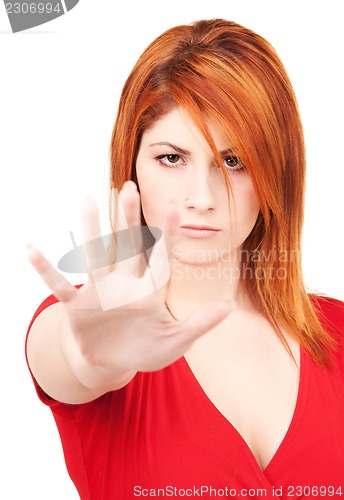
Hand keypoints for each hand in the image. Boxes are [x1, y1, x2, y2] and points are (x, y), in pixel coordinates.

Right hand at [27, 181, 231, 373]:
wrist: (114, 362)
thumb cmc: (147, 350)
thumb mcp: (176, 341)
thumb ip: (198, 325)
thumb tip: (227, 307)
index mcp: (150, 291)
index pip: (160, 258)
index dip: (166, 235)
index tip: (173, 208)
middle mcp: (124, 284)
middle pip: (127, 246)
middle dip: (128, 218)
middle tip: (129, 187)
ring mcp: (100, 292)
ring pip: (95, 256)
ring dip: (90, 230)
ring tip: (85, 200)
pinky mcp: (78, 305)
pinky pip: (59, 285)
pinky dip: (45, 270)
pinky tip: (30, 249)